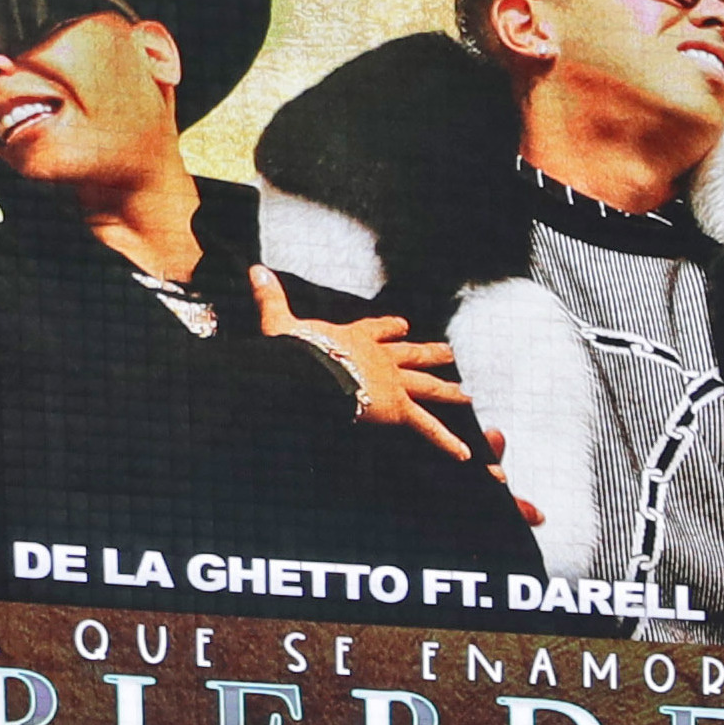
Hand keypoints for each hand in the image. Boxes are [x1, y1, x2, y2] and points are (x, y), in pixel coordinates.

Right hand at [249, 269, 481, 464]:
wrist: (308, 370)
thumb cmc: (293, 350)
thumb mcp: (279, 321)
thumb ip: (271, 298)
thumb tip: (256, 270)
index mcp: (356, 338)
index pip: (377, 329)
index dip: (390, 327)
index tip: (403, 324)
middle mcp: (381, 358)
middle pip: (411, 355)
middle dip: (431, 354)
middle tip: (450, 354)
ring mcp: (394, 383)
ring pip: (428, 387)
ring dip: (448, 392)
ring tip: (467, 397)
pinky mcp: (398, 408)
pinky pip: (428, 428)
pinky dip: (446, 441)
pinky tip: (465, 454)